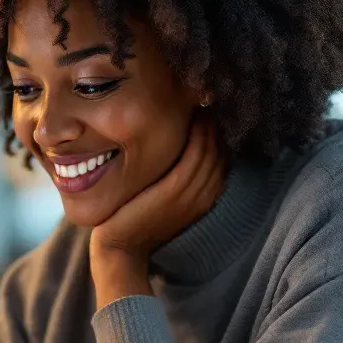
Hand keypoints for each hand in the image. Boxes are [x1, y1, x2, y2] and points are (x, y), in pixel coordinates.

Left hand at [90, 116, 225, 308]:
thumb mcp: (161, 194)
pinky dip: (199, 135)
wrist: (119, 248)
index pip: (224, 155)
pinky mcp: (175, 191)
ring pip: (212, 149)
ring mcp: (193, 194)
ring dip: (210, 122)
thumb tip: (176, 145)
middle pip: (222, 149)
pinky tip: (194, 116)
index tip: (208, 106)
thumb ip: (174, 174)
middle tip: (208, 94)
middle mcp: (206, 195)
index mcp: (206, 196)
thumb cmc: (135, 217)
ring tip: (201, 98)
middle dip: (218, 120)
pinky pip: (196, 156)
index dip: (219, 130)